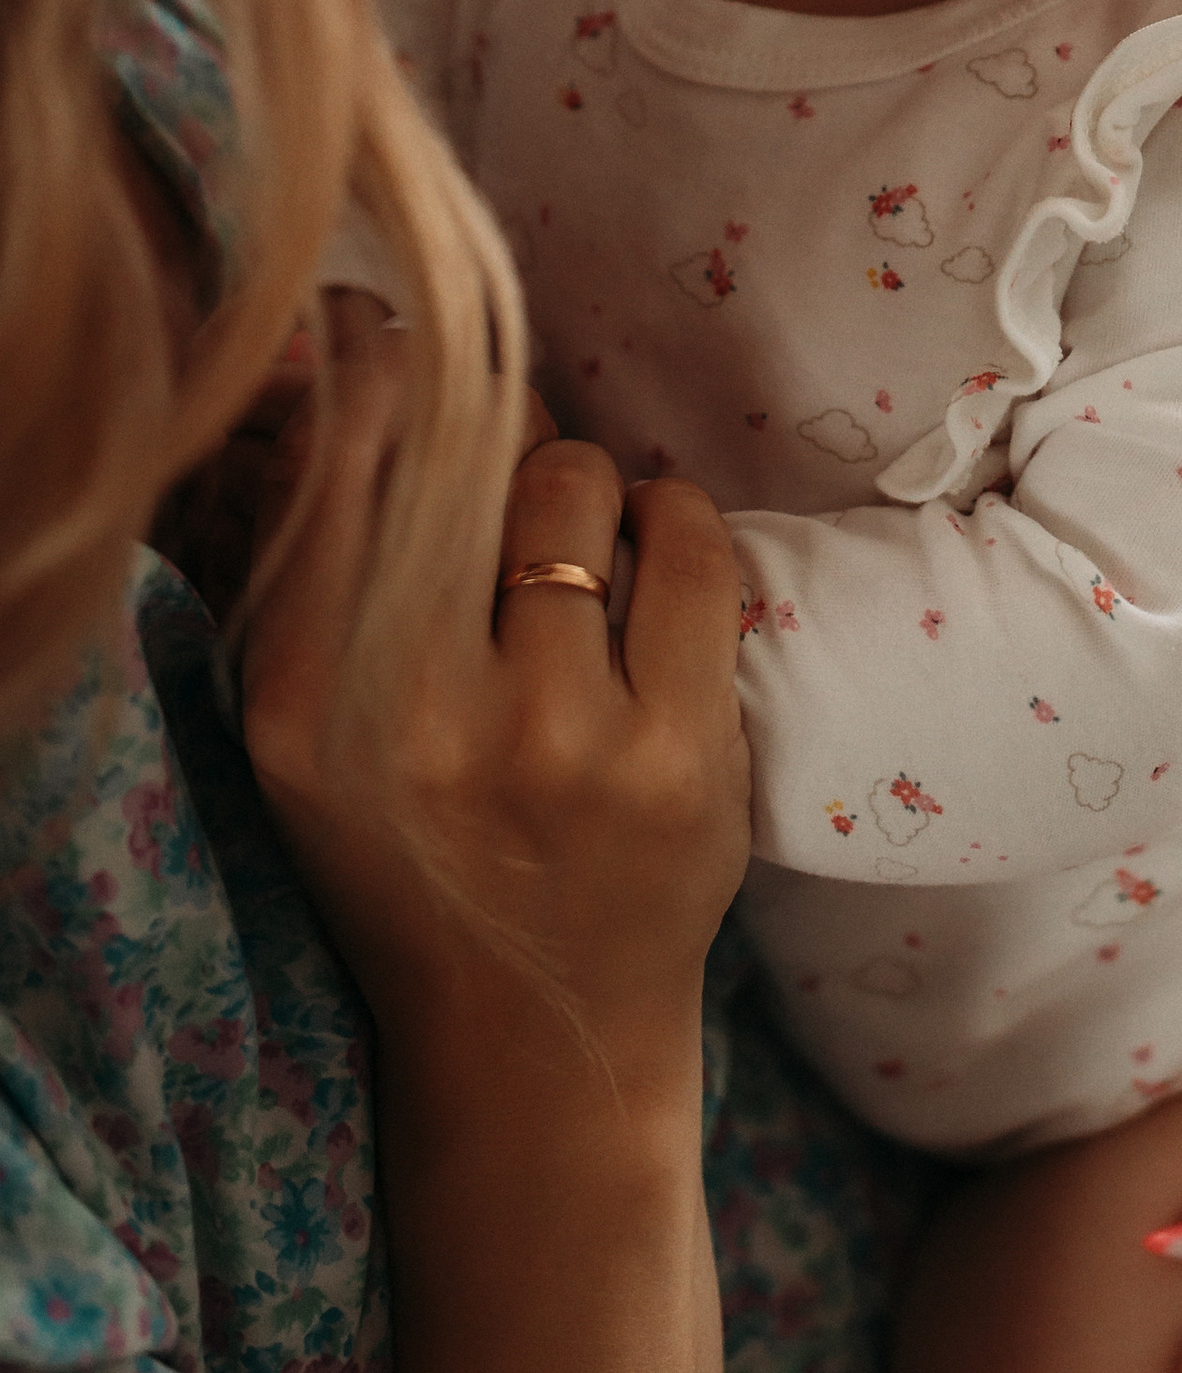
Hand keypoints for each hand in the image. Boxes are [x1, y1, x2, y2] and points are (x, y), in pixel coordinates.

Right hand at [243, 306, 748, 1111]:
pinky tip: (654, 554)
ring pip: (574, 483)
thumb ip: (323, 572)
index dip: (380, 374)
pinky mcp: (678, 759)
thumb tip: (375, 370)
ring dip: (584, 487)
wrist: (538, 1035)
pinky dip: (673, 521)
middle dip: (492, 433)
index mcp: (302, 706)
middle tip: (512, 475)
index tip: (398, 337)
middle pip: (461, 458)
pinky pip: (688, 548)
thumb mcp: (310, 736)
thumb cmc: (422, 852)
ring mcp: (558, 742)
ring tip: (582, 546)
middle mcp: (418, 720)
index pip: (337, 467)